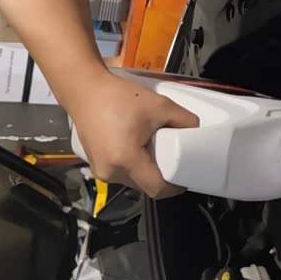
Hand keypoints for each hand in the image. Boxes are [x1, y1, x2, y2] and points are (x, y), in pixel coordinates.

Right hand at [70, 71, 199, 197]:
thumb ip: (184, 119)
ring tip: (154, 148)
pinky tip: (138, 146)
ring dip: (146, 171)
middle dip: (161, 176)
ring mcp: (100, 171)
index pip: (157, 189)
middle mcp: (111, 173)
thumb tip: (196, 130)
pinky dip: (133, 165)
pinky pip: (121, 173)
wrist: (84, 89)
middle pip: (145, 186)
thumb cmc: (118, 97)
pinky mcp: (95, 165)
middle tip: (172, 158)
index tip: (185, 175)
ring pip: (133, 181)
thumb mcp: (159, 105)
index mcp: (126, 161)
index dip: (175, 186)